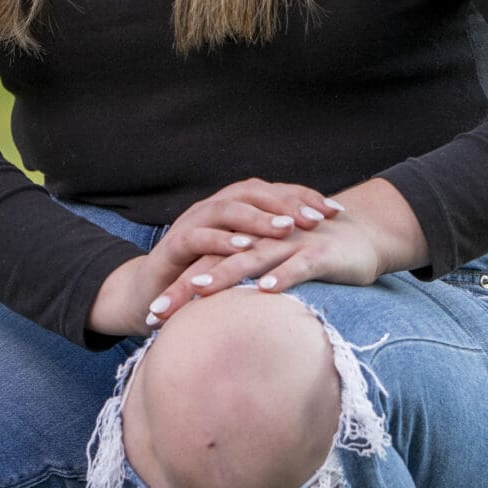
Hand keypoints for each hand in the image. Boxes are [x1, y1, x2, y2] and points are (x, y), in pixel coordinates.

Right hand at [88, 177, 343, 338]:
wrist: (151, 294)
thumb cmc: (205, 278)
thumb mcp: (245, 262)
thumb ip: (272, 251)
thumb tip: (322, 248)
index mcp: (234, 207)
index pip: (274, 193)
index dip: (305, 198)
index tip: (336, 211)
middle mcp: (215, 207)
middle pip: (254, 193)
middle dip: (287, 204)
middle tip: (315, 219)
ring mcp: (193, 222)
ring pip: (228, 209)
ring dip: (257, 218)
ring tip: (285, 228)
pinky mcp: (174, 244)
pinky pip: (198, 236)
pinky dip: (221, 240)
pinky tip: (243, 248)